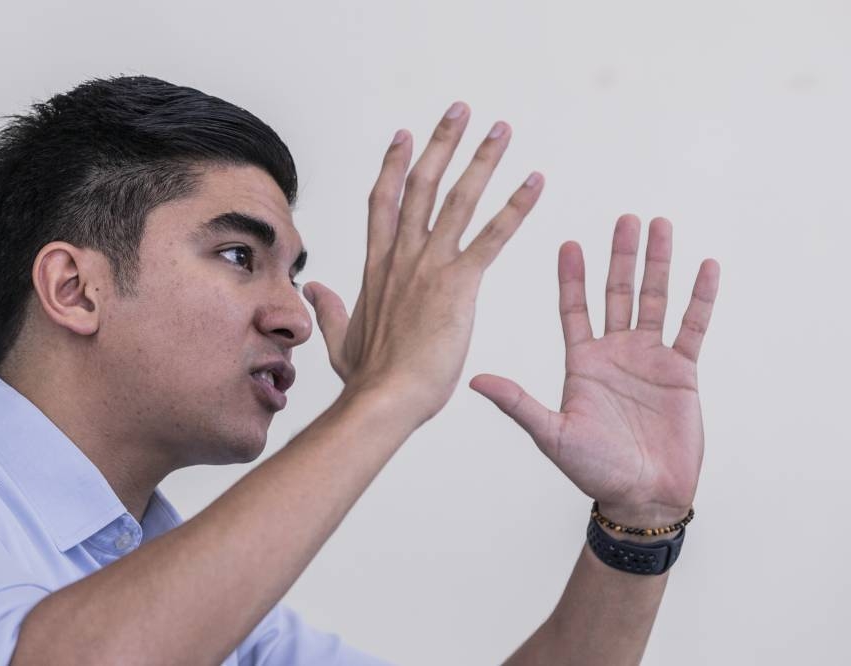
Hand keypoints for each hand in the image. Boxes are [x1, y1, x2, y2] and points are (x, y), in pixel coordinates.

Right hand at [303, 103, 543, 424]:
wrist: (383, 399)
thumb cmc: (367, 378)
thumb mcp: (339, 339)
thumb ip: (329, 309)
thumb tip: (315, 289)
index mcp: (376, 267)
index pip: (384, 202)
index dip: (394, 165)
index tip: (404, 136)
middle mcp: (402, 256)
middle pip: (421, 184)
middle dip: (442, 143)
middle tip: (461, 111)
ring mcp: (429, 266)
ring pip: (458, 199)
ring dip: (482, 160)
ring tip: (501, 130)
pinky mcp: (458, 284)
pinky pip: (492, 236)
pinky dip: (516, 207)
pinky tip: (535, 182)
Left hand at [470, 215, 719, 524]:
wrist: (642, 495)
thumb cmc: (594, 470)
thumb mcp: (552, 433)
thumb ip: (518, 403)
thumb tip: (474, 381)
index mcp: (582, 363)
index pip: (574, 309)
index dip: (572, 278)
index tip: (569, 244)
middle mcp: (614, 352)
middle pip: (617, 292)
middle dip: (621, 256)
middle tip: (625, 218)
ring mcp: (649, 358)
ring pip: (655, 299)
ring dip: (658, 263)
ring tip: (661, 226)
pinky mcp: (682, 371)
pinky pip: (692, 326)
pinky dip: (699, 297)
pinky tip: (705, 266)